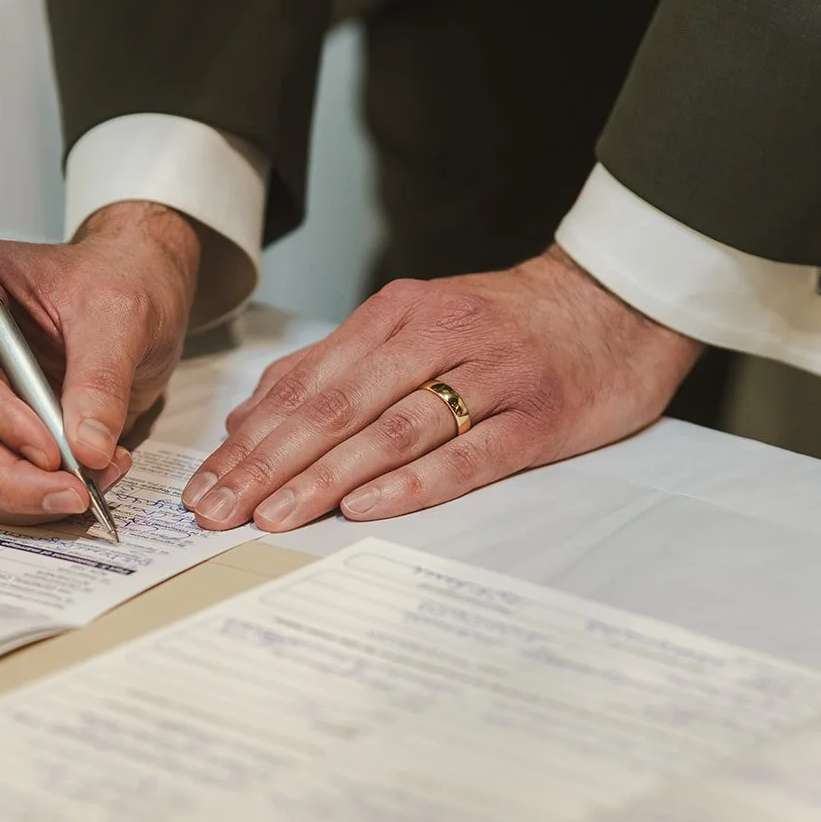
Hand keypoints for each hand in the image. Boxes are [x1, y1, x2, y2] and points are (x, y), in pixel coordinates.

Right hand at [0, 201, 199, 523]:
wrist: (135, 291)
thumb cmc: (119, 280)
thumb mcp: (122, 317)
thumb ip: (101, 382)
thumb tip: (87, 450)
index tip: (51, 450)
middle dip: (9, 477)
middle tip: (75, 492)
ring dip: (28, 494)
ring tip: (97, 475)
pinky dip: (36, 495)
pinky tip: (88, 472)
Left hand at [181, 246, 702, 530]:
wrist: (616, 305)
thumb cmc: (503, 327)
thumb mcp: (412, 327)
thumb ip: (329, 369)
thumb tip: (247, 423)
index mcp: (395, 315)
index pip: (305, 384)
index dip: (249, 440)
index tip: (203, 486)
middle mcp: (435, 338)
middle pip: (336, 407)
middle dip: (268, 464)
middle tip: (218, 511)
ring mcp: (489, 376)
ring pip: (391, 430)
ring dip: (325, 476)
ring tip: (273, 516)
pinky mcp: (535, 418)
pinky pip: (467, 453)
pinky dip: (414, 482)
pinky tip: (366, 507)